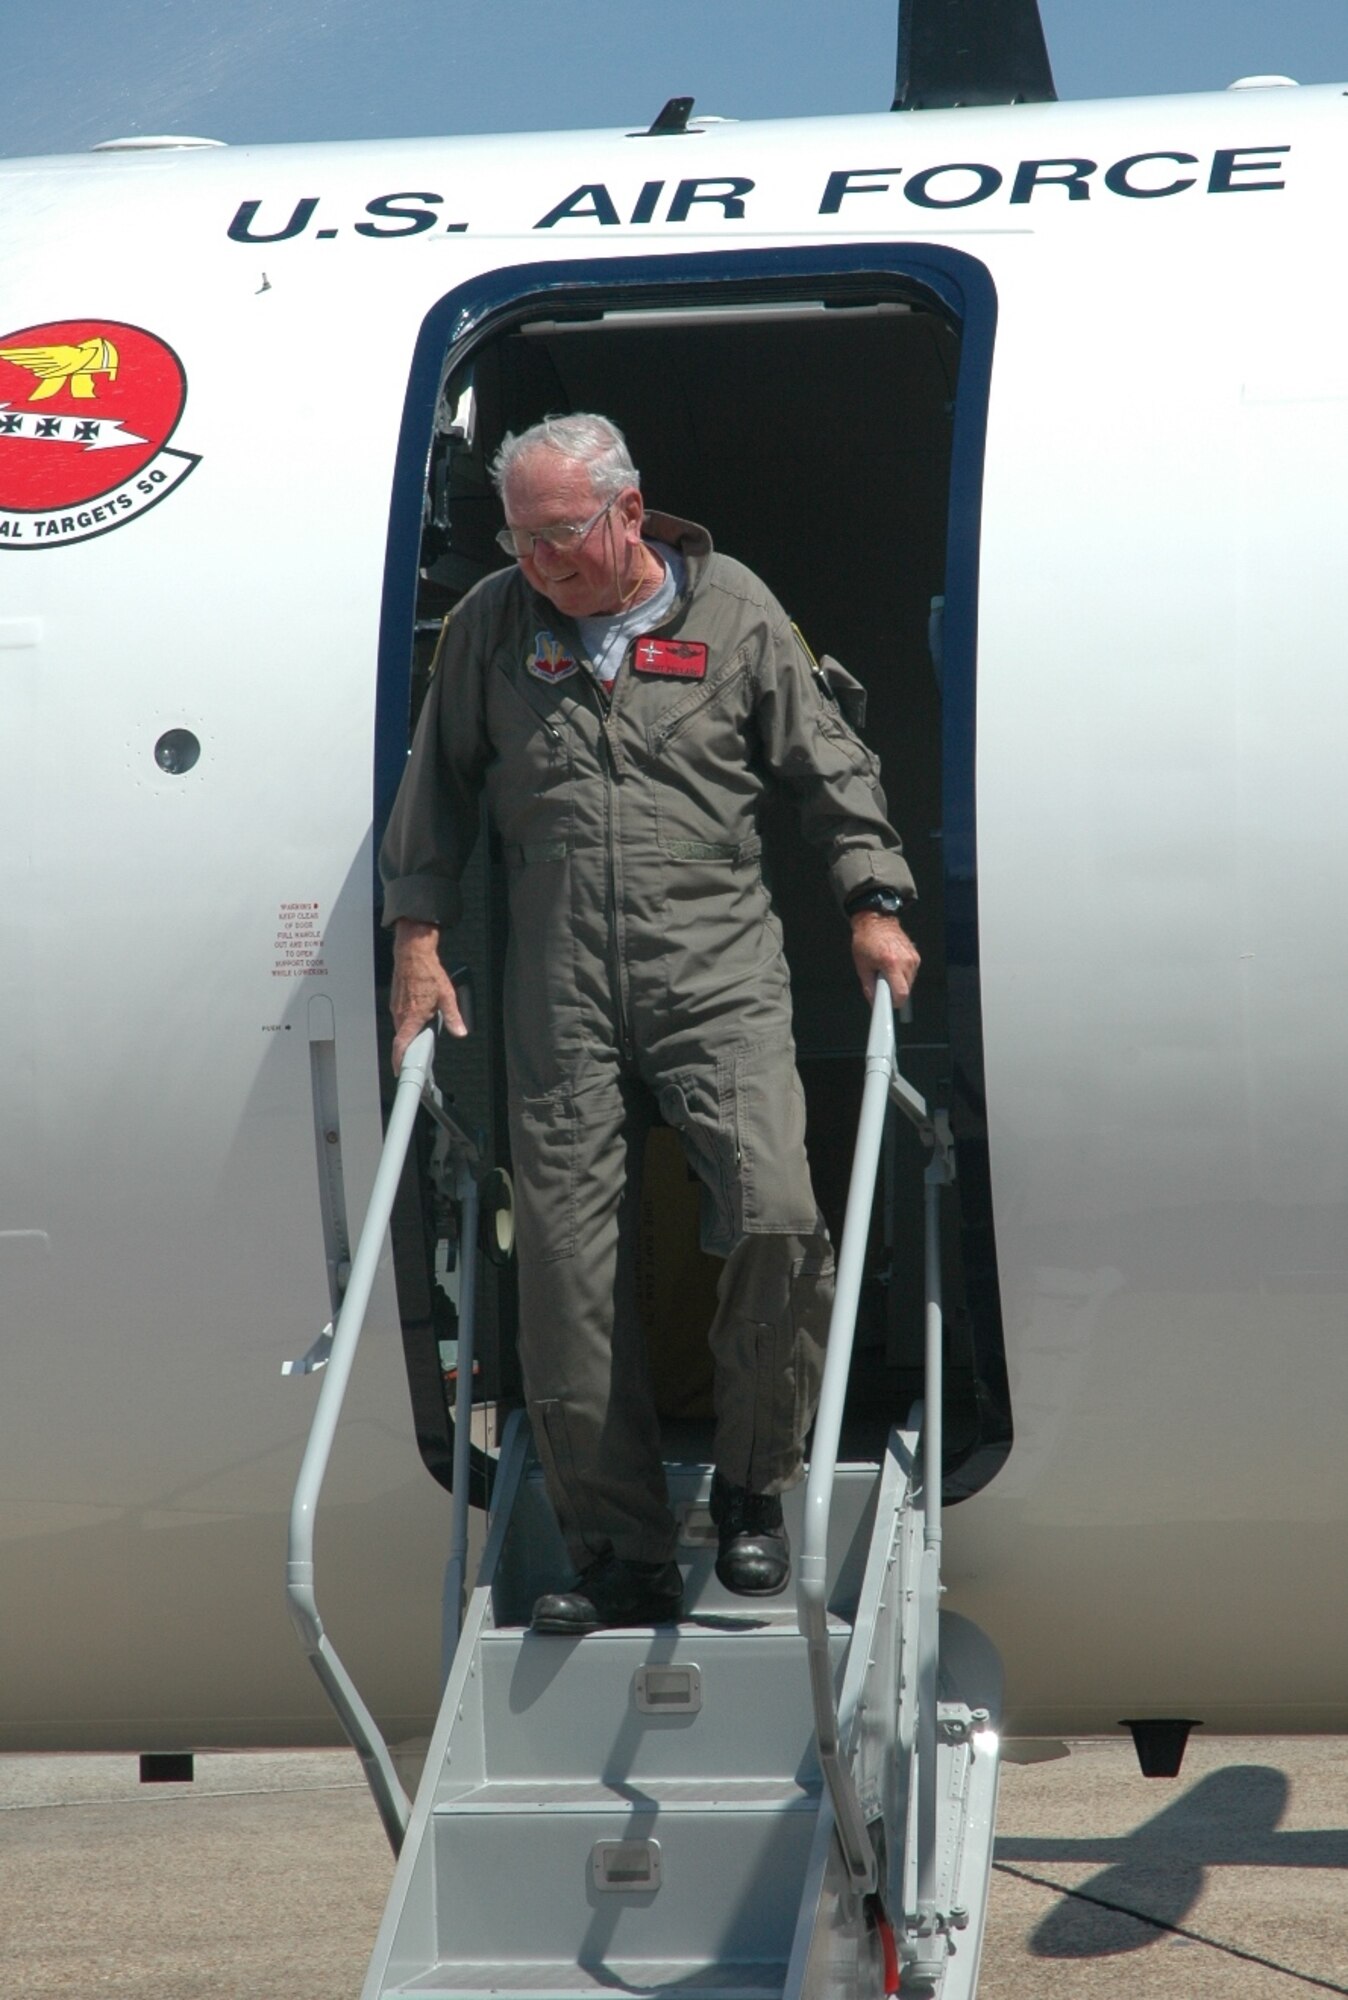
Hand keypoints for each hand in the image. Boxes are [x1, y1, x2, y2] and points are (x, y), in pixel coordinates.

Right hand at [390, 919, 467, 1070]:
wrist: (412, 954)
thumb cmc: (427, 972)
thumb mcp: (447, 995)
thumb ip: (453, 1017)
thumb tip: (460, 1031)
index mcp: (413, 1015)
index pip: (401, 1044)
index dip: (398, 1060)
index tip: (399, 1070)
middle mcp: (401, 1014)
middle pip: (403, 1038)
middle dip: (411, 1047)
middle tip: (421, 1051)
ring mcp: (396, 1008)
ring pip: (402, 1027)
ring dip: (411, 1032)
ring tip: (425, 1027)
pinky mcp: (396, 1002)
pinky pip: (401, 1017)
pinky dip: (409, 1021)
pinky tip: (421, 1013)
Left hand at [850, 912, 919, 1010]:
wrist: (876, 921)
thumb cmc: (866, 941)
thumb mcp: (862, 966)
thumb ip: (869, 987)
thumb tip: (874, 1003)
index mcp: (891, 964)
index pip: (901, 993)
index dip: (894, 1002)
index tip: (888, 1004)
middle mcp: (906, 961)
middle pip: (906, 989)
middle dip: (894, 991)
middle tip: (882, 982)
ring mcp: (913, 958)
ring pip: (910, 982)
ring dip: (899, 983)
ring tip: (887, 971)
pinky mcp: (916, 956)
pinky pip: (912, 973)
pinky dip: (903, 974)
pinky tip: (893, 965)